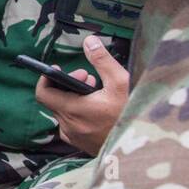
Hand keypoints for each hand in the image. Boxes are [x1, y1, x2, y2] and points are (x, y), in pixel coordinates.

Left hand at [35, 36, 129, 155]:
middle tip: (89, 78)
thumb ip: (102, 61)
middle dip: (68, 85)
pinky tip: (97, 109)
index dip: (46, 78)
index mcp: (74, 110)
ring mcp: (74, 137)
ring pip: (63, 112)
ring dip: (74, 98)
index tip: (58, 69)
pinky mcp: (81, 144)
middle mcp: (69, 126)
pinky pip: (71, 124)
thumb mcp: (121, 83)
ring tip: (97, 93)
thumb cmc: (134, 115)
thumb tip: (89, 42)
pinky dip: (79, 113)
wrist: (145, 147)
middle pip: (54, 100)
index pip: (43, 93)